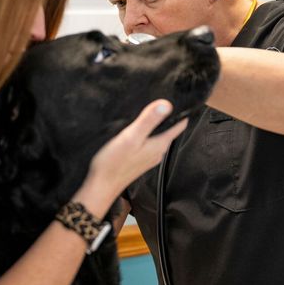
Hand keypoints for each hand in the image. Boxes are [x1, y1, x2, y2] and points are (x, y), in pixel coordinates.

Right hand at [73, 100, 186, 216]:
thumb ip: (148, 120)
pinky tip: (138, 129)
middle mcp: (158, 151)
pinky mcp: (139, 160)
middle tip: (164, 98)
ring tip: (151, 110)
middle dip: (168, 115)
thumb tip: (166, 104)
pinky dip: (146, 133)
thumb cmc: (114, 163)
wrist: (101, 186)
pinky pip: (148, 142)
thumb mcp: (131, 136)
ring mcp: (149, 157)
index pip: (179, 125)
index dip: (182, 111)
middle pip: (169, 129)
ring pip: (158, 135)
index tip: (181, 98)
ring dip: (157, 124)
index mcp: (159, 144)